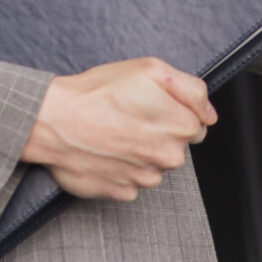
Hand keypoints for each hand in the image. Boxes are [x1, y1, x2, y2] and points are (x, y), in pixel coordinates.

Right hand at [21, 58, 216, 200]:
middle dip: (160, 132)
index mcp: (180, 126)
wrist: (53, 121)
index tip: (154, 106)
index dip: (175, 111)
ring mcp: (145, 177)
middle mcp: (168, 156)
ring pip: (154, 165)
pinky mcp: (122, 192)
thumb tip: (208, 113)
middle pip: (176, 146)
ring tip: (114, 133)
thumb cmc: (98, 92)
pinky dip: (122, 170)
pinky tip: (107, 153)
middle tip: (130, 117)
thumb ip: (192, 89)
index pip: (197, 124)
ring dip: (141, 153)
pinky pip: (132, 182)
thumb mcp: (151, 69)